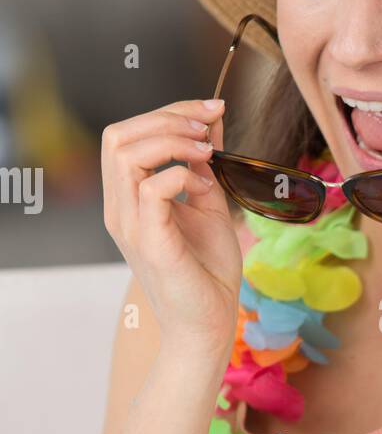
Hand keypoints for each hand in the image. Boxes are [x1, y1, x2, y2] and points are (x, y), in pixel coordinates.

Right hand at [101, 97, 241, 361]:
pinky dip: (180, 174)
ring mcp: (131, 225)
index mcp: (129, 198)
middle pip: (118, 136)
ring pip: (125, 155)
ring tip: (207, 152)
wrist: (210, 322)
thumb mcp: (210, 202)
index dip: (167, 111)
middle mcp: (121, 209)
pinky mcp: (151, 243)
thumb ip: (204, 163)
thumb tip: (211, 118)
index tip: (210, 110)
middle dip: (166, 118)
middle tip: (206, 129)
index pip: (127, 135)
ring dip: (172, 141)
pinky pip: (151, 189)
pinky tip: (204, 186)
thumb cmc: (208, 270)